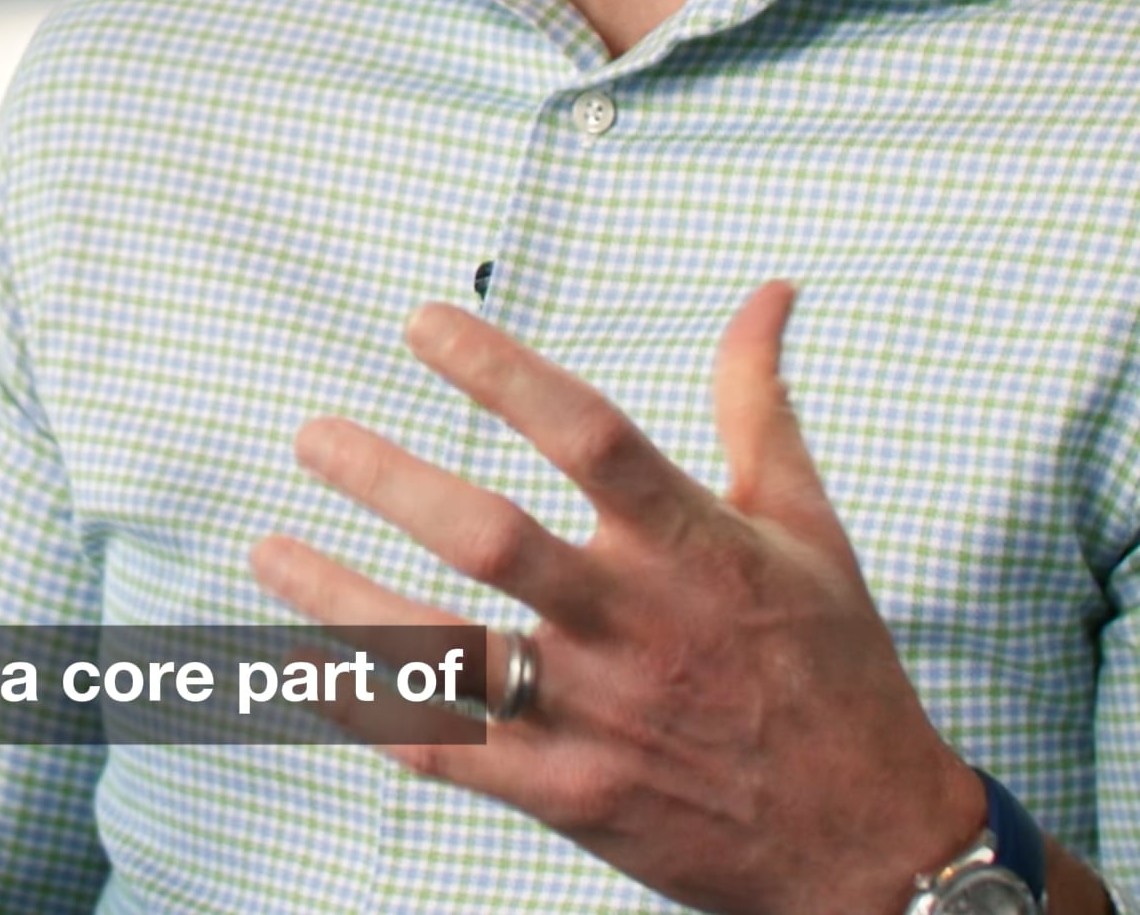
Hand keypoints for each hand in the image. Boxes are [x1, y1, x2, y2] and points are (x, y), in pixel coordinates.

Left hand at [251, 282, 984, 914]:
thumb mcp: (809, 526)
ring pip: (446, 653)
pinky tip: (298, 661)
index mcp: (696, 549)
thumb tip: (770, 290)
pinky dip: (364, 707)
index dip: (503, 372)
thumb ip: (760, 401)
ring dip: (343, 599)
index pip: (590, 433)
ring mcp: (597, 717)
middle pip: (493, 541)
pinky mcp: (569, 795)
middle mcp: (636, 627)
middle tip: (312, 434)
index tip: (422, 322)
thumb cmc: (836, 672)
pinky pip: (444, 750)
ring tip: (267, 548)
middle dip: (389, 482)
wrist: (872, 848)